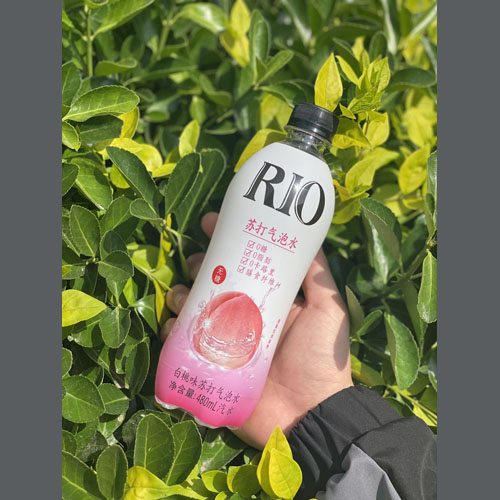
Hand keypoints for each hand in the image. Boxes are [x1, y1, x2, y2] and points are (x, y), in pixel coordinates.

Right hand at [161, 212, 351, 448]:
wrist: (310, 415)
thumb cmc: (319, 359)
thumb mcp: (328, 311)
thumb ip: (320, 277)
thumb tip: (309, 237)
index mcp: (267, 301)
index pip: (242, 264)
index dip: (225, 242)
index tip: (211, 222)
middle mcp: (242, 317)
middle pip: (211, 282)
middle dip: (197, 266)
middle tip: (194, 262)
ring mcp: (223, 342)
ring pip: (191, 309)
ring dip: (180, 295)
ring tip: (182, 294)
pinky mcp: (208, 367)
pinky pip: (180, 344)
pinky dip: (171, 331)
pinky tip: (173, 325)